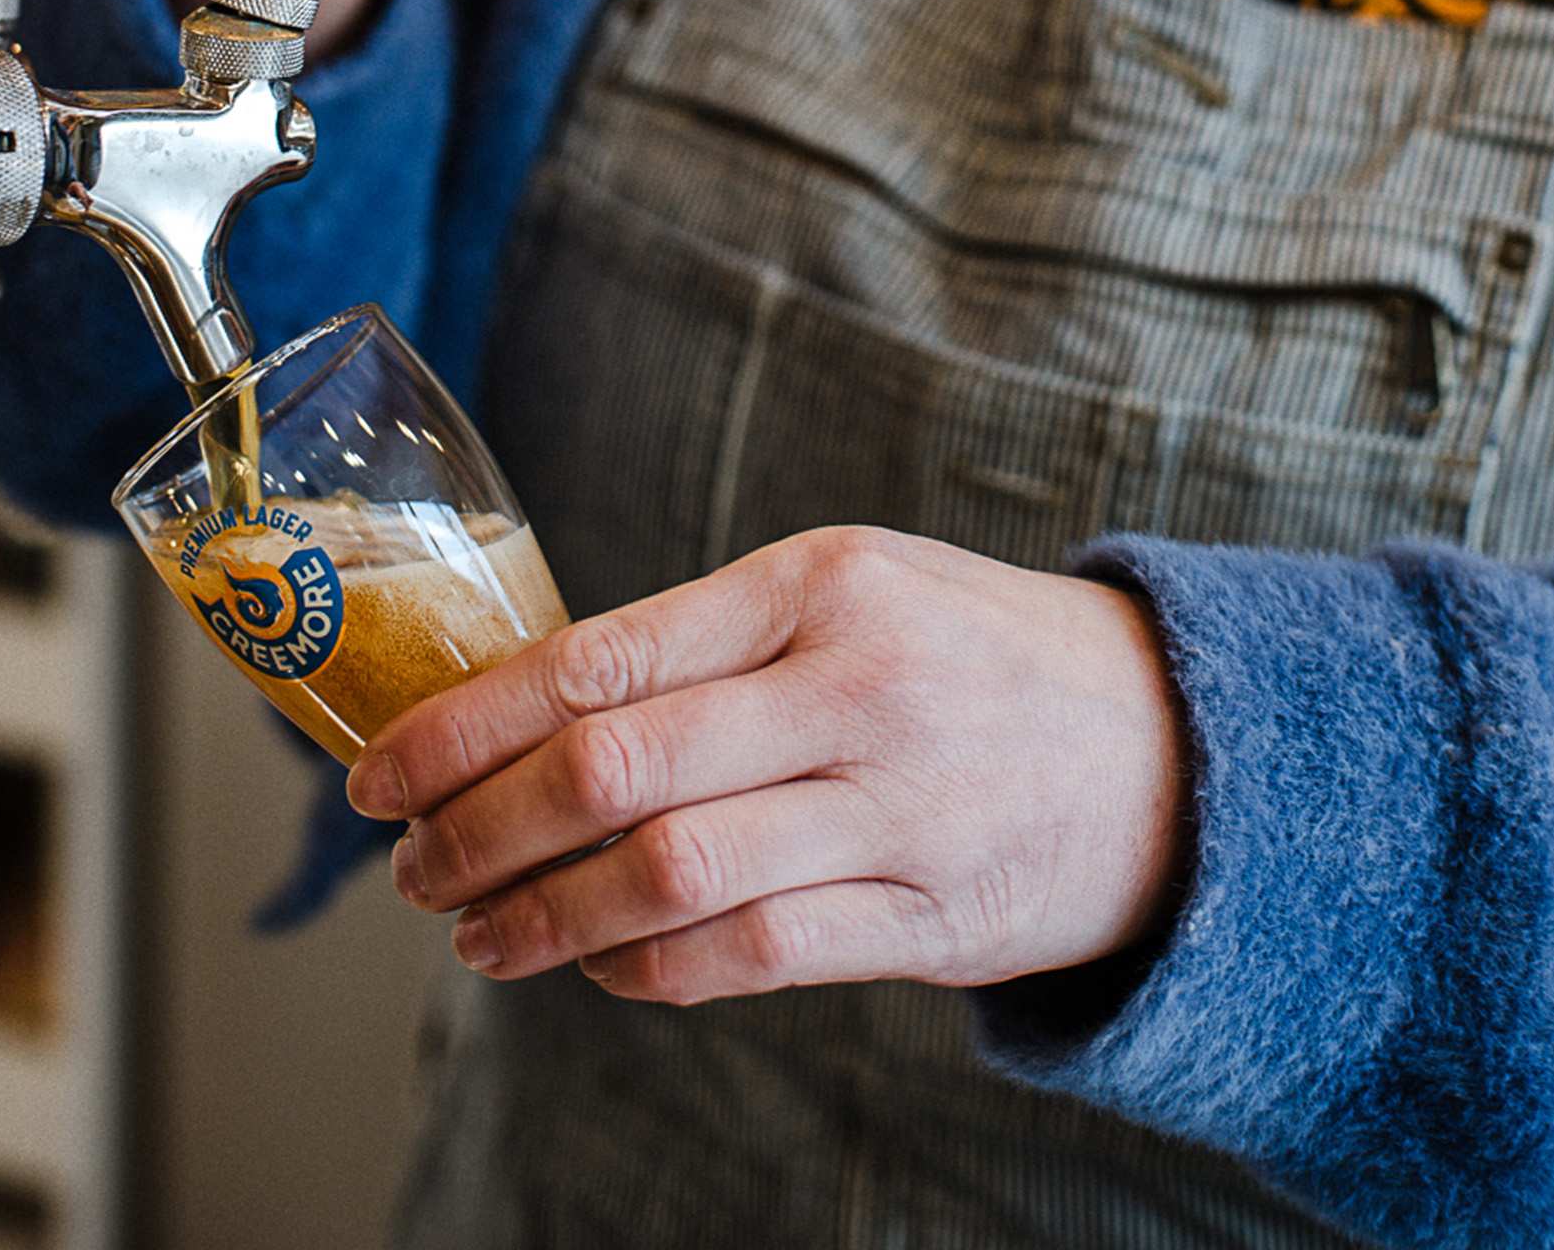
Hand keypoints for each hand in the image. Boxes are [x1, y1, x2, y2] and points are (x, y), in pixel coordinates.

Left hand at [346, 526, 1190, 1003]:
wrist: (1172, 740)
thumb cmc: (973, 653)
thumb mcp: (855, 590)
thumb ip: (709, 644)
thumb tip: (524, 715)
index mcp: (817, 583)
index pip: (596, 658)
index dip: (464, 726)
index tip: (381, 774)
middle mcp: (856, 686)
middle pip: (613, 769)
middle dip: (476, 829)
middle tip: (412, 867)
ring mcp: (900, 807)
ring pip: (669, 876)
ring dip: (542, 916)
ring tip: (477, 934)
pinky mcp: (932, 915)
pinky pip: (752, 955)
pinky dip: (648, 970)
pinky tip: (597, 962)